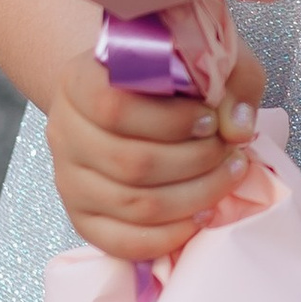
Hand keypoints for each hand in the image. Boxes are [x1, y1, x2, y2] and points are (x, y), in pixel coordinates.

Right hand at [46, 37, 269, 261]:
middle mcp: (64, 131)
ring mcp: (68, 180)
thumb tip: (236, 129)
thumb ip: (227, 83)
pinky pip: (122, 242)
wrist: (123, 97)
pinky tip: (201, 215)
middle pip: (130, 162)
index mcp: (79, 81)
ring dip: (193, 196)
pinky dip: (168, 236)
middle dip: (194, 161)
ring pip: (132, 204)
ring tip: (226, 177)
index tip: (210, 119)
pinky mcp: (81, 218)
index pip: (113, 106)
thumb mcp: (202, 60)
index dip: (170, 119)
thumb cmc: (165, 78)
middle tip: (228, 152)